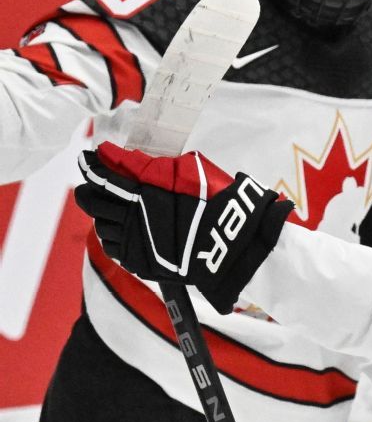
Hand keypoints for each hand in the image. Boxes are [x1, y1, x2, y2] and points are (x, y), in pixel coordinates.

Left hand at [74, 142, 293, 312]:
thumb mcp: (189, 172)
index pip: (104, 177)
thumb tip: (125, 159)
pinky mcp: (140, 263)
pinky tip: (119, 230)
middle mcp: (131, 220)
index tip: (88, 158)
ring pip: (102, 226)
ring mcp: (133, 244)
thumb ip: (153, 167)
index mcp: (141, 194)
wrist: (233, 246)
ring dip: (101, 214)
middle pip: (95, 203)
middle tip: (91, 184)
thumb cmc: (217, 202)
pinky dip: (111, 236)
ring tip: (108, 207)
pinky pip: (113, 247)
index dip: (92, 166)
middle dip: (90, 191)